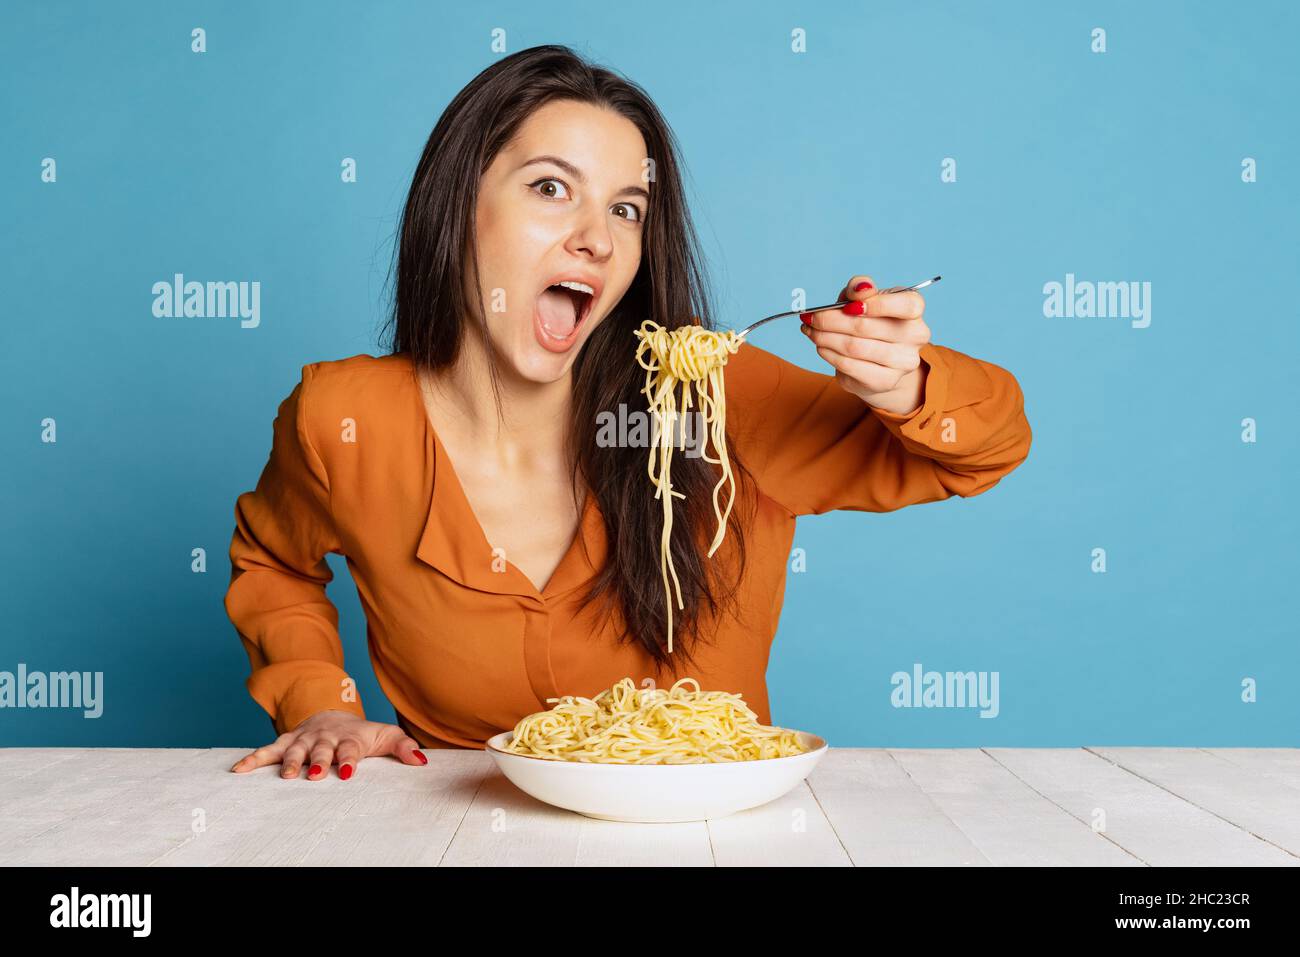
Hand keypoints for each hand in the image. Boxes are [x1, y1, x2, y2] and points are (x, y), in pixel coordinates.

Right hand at [229, 710, 427, 780]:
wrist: (334, 712)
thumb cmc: (362, 733)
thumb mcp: (386, 735)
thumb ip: (404, 747)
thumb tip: (423, 762)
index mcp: (350, 737)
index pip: (350, 749)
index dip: (349, 759)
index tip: (346, 772)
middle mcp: (325, 737)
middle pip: (320, 749)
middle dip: (318, 760)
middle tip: (314, 774)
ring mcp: (304, 739)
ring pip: (294, 749)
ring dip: (289, 762)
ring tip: (286, 776)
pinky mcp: (286, 741)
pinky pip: (268, 750)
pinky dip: (253, 759)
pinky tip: (239, 770)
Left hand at [800, 274, 931, 414]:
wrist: (879, 361)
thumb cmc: (871, 321)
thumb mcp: (865, 298)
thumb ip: (861, 288)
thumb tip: (858, 289)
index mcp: (913, 309)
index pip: (907, 305)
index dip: (876, 304)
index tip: (848, 306)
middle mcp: (916, 336)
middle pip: (866, 327)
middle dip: (830, 320)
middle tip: (810, 318)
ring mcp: (902, 362)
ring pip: (853, 347)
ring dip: (824, 337)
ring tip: (811, 331)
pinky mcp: (885, 381)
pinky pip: (849, 365)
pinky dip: (829, 354)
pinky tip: (820, 346)